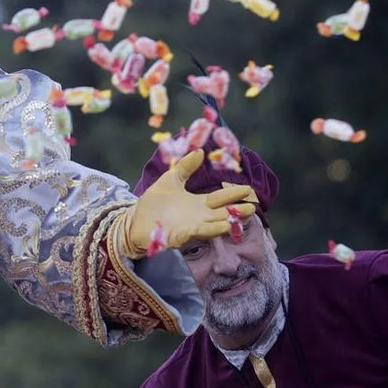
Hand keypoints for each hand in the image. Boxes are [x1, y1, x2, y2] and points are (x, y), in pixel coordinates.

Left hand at [115, 149, 256, 258]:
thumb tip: (200, 151)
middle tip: (253, 205)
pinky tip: (223, 226)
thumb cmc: (154, 203)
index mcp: (197, 203)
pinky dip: (212, 229)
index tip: (248, 189)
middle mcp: (199, 216)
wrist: (134, 221)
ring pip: (215, 224)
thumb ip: (185, 167)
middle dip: (238, 209)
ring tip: (244, 214)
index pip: (220, 198)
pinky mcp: (181, 236)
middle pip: (223, 212)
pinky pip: (199, 232)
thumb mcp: (171, 180)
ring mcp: (192, 227)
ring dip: (229, 220)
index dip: (233, 194)